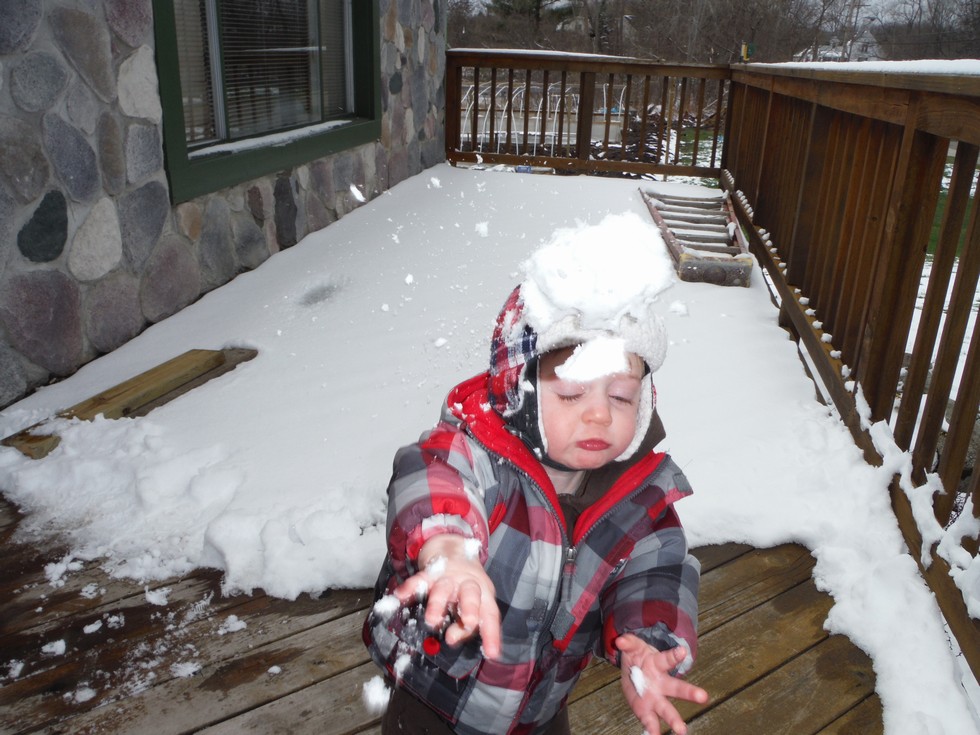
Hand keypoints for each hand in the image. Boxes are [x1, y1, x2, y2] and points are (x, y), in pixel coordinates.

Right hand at [393, 535, 501, 658]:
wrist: (453, 549)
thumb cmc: (465, 586)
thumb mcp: (472, 603)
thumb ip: (464, 624)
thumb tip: (451, 639)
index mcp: (482, 594)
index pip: (489, 614)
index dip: (491, 634)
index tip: (492, 653)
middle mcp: (467, 584)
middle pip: (471, 594)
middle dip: (470, 608)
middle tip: (468, 622)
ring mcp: (448, 578)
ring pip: (443, 589)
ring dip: (438, 604)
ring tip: (432, 620)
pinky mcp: (430, 573)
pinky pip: (419, 580)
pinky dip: (410, 588)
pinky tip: (400, 596)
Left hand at [616, 633, 708, 734]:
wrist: (633, 672)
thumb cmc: (639, 659)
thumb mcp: (634, 648)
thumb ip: (628, 643)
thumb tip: (620, 641)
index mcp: (658, 664)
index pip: (667, 659)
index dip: (674, 655)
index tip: (682, 652)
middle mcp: (661, 683)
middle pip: (676, 687)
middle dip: (689, 693)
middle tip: (704, 697)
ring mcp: (654, 698)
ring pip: (666, 709)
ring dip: (674, 719)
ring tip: (681, 730)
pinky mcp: (645, 711)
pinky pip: (649, 721)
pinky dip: (651, 729)